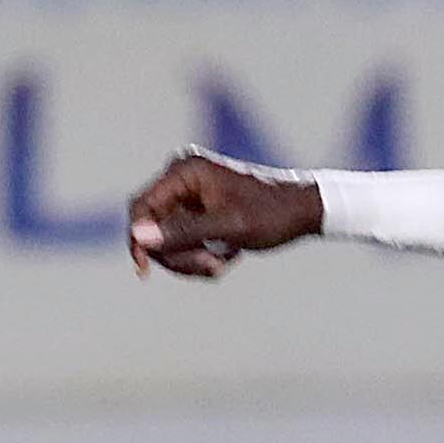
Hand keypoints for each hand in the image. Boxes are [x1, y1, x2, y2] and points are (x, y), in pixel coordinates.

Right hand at [125, 151, 321, 279]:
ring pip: (168, 239)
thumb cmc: (272, 215)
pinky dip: (202, 255)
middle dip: (177, 254)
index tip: (145, 270)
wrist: (304, 212)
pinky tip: (229, 255)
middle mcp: (182, 178)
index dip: (138, 239)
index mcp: (184, 172)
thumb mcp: (228, 228)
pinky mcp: (198, 211)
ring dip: (192, 258)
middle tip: (211, 267)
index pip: (141, 206)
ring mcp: (190, 195)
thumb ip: (183, 232)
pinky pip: (185, 241)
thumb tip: (139, 236)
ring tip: (223, 262)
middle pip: (152, 227)